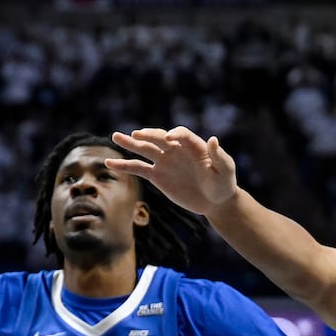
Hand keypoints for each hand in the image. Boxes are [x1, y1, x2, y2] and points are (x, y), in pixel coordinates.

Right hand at [108, 127, 239, 215]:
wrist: (215, 201)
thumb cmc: (224, 184)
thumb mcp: (226, 170)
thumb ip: (220, 156)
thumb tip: (213, 140)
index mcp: (193, 146)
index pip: (181, 134)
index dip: (176, 134)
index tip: (170, 138)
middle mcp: (176, 150)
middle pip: (159, 138)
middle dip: (148, 135)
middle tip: (136, 135)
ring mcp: (165, 162)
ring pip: (145, 149)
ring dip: (130, 143)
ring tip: (115, 136)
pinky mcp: (157, 176)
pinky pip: (138, 168)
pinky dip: (124, 165)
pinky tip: (109, 163)